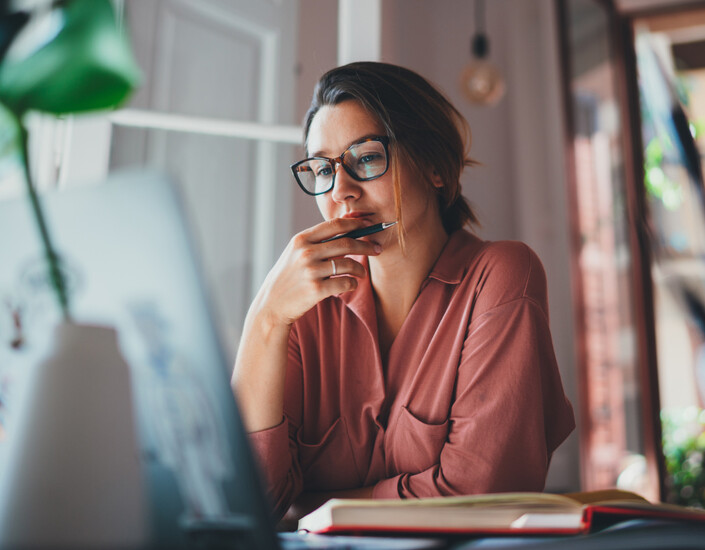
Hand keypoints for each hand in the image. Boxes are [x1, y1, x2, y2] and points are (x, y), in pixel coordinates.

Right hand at [255, 218, 381, 326]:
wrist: (272, 304)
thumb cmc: (289, 277)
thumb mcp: (296, 253)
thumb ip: (317, 241)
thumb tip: (347, 226)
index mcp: (301, 239)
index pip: (335, 225)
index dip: (355, 223)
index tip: (369, 225)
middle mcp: (306, 252)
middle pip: (347, 243)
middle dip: (366, 245)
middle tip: (377, 249)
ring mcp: (311, 271)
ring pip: (349, 264)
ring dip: (361, 269)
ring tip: (362, 273)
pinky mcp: (316, 290)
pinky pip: (346, 283)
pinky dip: (353, 284)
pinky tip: (351, 284)